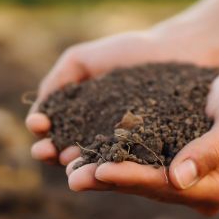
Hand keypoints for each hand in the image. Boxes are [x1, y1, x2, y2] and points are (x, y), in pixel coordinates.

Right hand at [26, 28, 213, 166]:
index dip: (44, 133)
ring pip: (97, 164)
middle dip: (54, 153)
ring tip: (68, 163)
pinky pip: (131, 164)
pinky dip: (115, 168)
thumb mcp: (84, 60)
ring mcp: (127, 150)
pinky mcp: (153, 157)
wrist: (181, 51)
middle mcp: (102, 140)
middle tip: (45, 151)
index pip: (55, 133)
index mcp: (83, 120)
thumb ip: (58, 80)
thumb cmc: (133, 52)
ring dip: (79, 166)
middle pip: (70, 153)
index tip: (38, 126)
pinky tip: (103, 165)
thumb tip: (37, 114)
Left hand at [66, 56, 218, 214]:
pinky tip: (83, 156)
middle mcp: (206, 194)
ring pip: (141, 182)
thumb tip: (177, 179)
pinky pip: (140, 168)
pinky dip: (113, 161)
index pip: (170, 187)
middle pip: (151, 189)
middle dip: (110, 181)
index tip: (101, 170)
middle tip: (72, 177)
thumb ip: (211, 149)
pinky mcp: (175, 168)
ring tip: (69, 169)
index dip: (134, 178)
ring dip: (104, 176)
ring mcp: (190, 184)